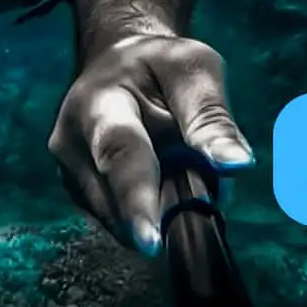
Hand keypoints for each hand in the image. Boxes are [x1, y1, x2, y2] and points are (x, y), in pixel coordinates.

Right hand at [48, 34, 251, 255]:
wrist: (117, 64)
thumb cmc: (159, 65)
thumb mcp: (194, 69)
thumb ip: (211, 116)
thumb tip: (236, 166)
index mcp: (97, 102)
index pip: (118, 155)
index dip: (137, 200)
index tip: (153, 242)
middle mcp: (71, 144)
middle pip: (119, 201)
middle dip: (166, 208)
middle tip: (203, 184)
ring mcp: (71, 175)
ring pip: (122, 221)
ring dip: (161, 209)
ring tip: (178, 165)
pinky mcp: (80, 196)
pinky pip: (122, 223)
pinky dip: (150, 212)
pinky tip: (159, 179)